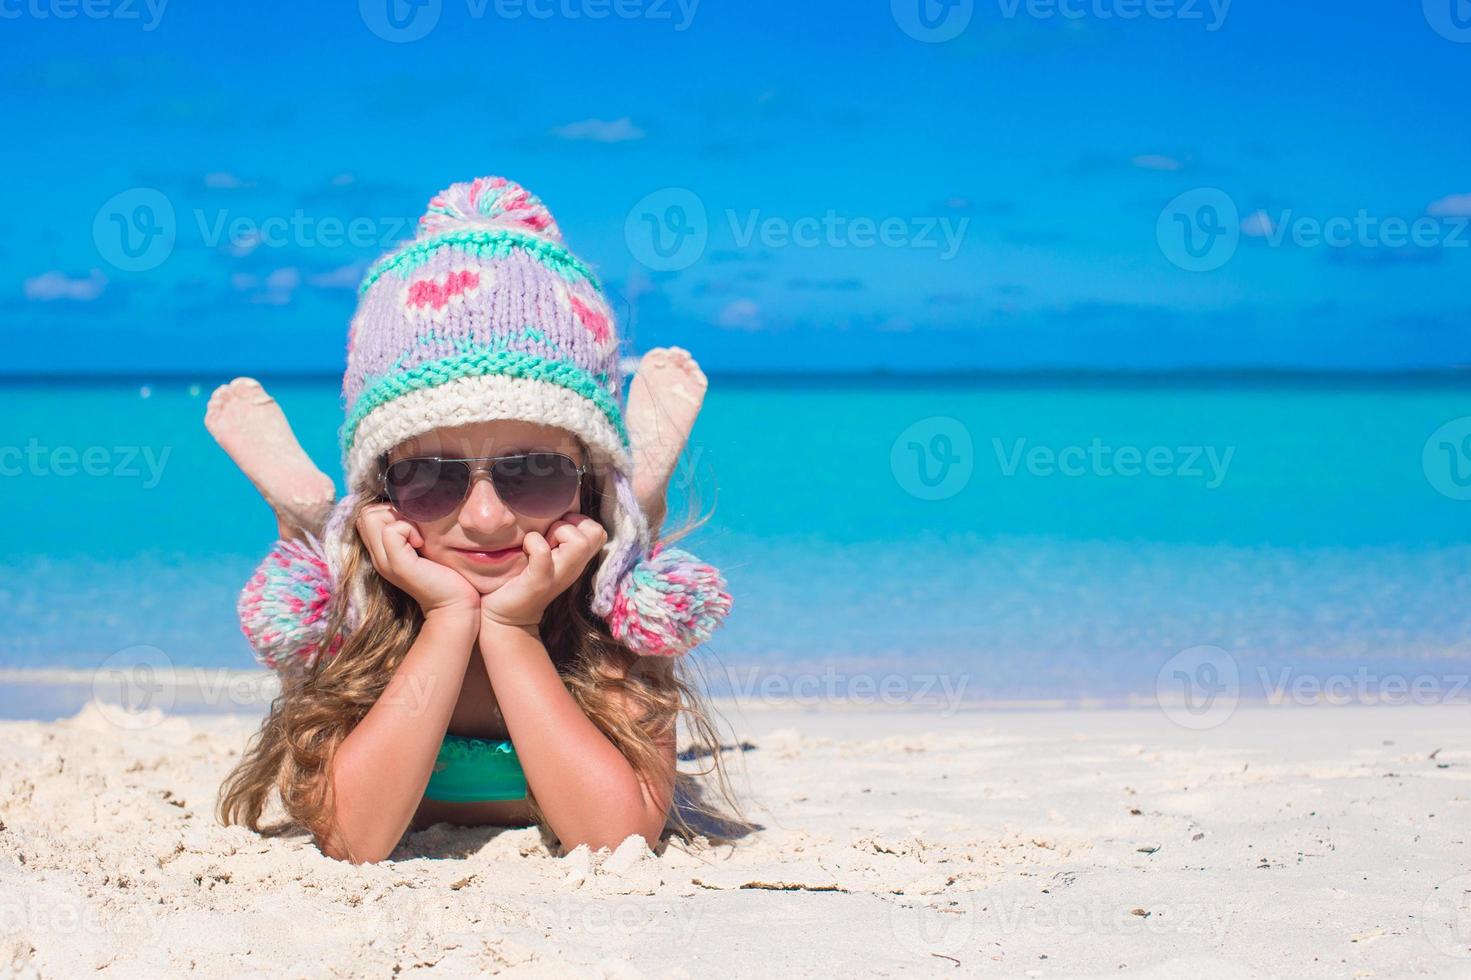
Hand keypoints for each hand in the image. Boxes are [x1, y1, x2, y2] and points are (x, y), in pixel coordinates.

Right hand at [356, 503, 478, 620]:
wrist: (455, 603)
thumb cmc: (447, 572)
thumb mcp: (423, 544)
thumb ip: (411, 528)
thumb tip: (410, 503)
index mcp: (382, 551)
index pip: (365, 515)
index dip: (388, 509)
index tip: (412, 523)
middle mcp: (378, 556)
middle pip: (365, 513)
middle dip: (391, 510)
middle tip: (415, 527)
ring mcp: (384, 560)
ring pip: (371, 516)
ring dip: (399, 518)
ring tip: (418, 536)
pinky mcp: (397, 564)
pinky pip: (391, 530)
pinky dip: (408, 528)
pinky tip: (421, 544)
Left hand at [480, 513, 607, 630]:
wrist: (507, 616)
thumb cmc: (523, 578)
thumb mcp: (546, 555)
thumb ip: (555, 536)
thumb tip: (551, 506)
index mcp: (577, 559)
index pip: (598, 530)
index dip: (578, 522)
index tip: (556, 532)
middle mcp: (574, 567)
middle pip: (596, 532)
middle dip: (570, 525)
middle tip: (549, 537)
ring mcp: (559, 575)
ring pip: (578, 542)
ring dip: (556, 532)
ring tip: (539, 543)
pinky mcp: (539, 582)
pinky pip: (543, 553)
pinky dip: (533, 544)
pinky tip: (524, 549)